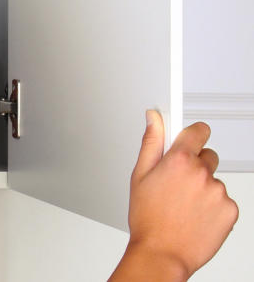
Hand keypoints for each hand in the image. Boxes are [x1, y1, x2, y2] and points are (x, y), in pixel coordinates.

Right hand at [113, 110, 238, 280]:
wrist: (162, 253)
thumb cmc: (148, 218)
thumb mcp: (139, 176)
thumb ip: (151, 142)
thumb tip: (154, 118)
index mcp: (178, 160)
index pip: (198, 131)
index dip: (193, 134)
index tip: (190, 137)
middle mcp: (202, 173)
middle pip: (207, 156)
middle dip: (195, 165)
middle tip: (177, 184)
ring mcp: (218, 192)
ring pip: (214, 181)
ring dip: (203, 188)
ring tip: (183, 206)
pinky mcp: (230, 210)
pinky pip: (224, 200)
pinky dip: (213, 207)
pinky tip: (195, 216)